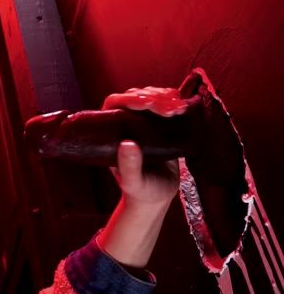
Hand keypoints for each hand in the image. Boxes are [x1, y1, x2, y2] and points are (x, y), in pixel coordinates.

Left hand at [97, 86, 184, 267]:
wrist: (156, 196)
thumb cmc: (140, 191)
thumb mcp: (133, 182)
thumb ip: (129, 166)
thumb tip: (127, 143)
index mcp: (110, 132)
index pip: (115, 103)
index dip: (131, 99)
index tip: (149, 104)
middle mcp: (124, 123)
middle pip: (134, 96)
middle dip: (153, 97)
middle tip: (172, 110)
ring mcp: (141, 122)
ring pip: (150, 97)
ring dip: (165, 97)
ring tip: (179, 108)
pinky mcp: (159, 124)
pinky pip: (164, 104)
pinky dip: (174, 101)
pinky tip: (183, 106)